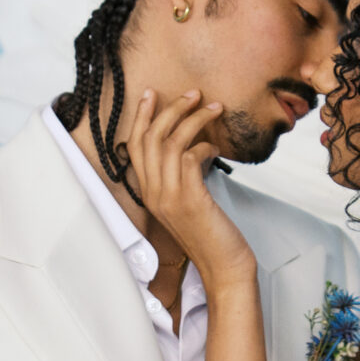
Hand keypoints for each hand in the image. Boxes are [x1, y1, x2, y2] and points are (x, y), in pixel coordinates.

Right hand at [123, 88, 259, 291]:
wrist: (224, 266)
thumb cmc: (212, 234)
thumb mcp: (190, 200)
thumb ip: (183, 176)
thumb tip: (194, 145)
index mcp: (149, 193)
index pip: (135, 146)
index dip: (141, 116)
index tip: (152, 93)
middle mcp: (153, 193)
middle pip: (150, 138)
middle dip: (170, 108)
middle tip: (193, 93)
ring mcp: (169, 197)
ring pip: (170, 142)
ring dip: (193, 118)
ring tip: (214, 107)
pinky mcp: (190, 199)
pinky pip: (190, 157)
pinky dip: (204, 145)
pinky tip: (216, 148)